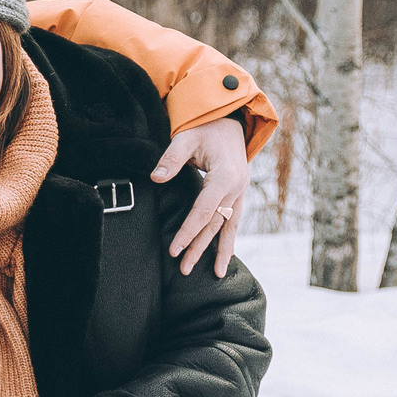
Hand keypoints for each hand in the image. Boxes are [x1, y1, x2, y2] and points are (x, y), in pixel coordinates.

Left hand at [151, 116, 250, 276]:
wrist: (229, 121)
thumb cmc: (205, 129)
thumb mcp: (186, 137)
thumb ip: (171, 158)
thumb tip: (155, 178)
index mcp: (225, 176)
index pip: (203, 210)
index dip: (188, 231)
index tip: (174, 248)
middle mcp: (236, 188)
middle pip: (215, 223)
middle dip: (199, 247)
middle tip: (183, 268)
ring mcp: (240, 192)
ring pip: (227, 226)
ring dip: (219, 250)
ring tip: (215, 274)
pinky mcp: (238, 195)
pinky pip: (234, 222)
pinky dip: (229, 240)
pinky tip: (224, 258)